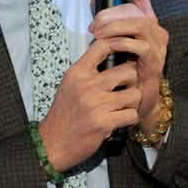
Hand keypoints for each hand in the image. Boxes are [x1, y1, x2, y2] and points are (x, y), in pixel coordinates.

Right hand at [38, 37, 140, 172]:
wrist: (52, 143)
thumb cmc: (64, 114)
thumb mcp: (69, 85)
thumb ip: (87, 70)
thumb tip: (111, 54)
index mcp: (77, 73)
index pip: (103, 46)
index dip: (119, 45)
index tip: (125, 54)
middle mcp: (87, 85)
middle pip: (128, 70)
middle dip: (132, 81)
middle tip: (127, 89)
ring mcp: (96, 104)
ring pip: (135, 94)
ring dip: (133, 103)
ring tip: (123, 107)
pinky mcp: (104, 123)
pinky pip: (131, 115)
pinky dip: (129, 119)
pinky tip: (120, 121)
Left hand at [90, 0, 168, 135]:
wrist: (136, 98)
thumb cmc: (123, 68)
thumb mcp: (112, 39)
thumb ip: (104, 17)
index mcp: (146, 22)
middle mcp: (156, 30)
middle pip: (135, 9)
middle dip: (110, 14)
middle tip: (94, 27)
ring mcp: (158, 45)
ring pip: (139, 23)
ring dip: (114, 26)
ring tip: (98, 35)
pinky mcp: (155, 59)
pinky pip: (139, 45)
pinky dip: (120, 42)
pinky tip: (107, 46)